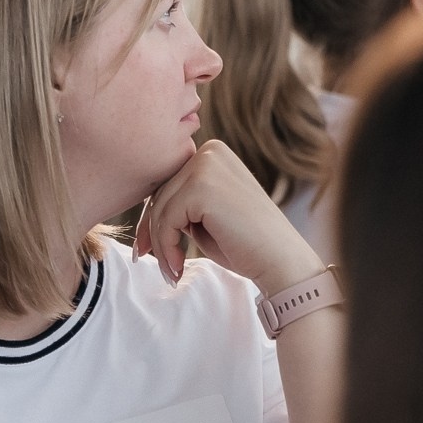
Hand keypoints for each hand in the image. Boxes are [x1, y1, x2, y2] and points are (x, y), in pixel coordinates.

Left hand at [134, 140, 325, 295]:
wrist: (280, 261)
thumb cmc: (245, 245)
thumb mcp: (205, 216)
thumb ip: (180, 205)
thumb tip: (142, 213)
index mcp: (213, 153)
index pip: (168, 183)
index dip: (154, 218)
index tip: (147, 248)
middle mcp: (210, 151)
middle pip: (160, 193)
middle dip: (152, 232)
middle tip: (152, 262)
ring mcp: (207, 166)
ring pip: (160, 208)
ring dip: (160, 244)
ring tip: (172, 271)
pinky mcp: (202, 186)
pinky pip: (167, 219)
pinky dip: (166, 246)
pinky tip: (178, 266)